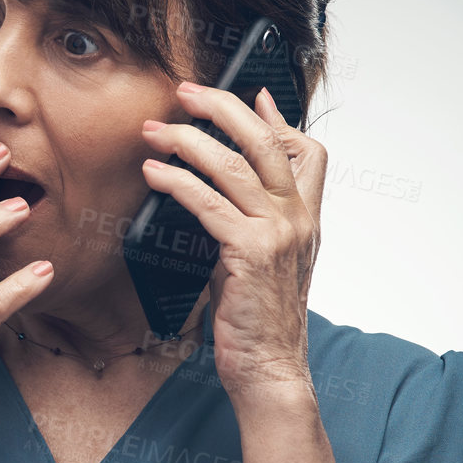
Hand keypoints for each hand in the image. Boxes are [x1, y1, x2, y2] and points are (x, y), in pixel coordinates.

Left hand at [140, 83, 326, 403]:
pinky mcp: (250, 253)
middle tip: (186, 92)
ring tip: (155, 129)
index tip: (251, 95)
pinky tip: (153, 173)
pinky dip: (177, 183)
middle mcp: (298, 220)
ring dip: (188, 140)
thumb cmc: (257, 321)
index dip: (280, 120)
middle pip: (266, 141)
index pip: (308, 153)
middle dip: (223, 109)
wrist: (270, 370)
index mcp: (305, 220)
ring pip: (233, 166)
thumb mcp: (259, 263)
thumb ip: (246, 223)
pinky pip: (208, 204)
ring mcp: (278, 234)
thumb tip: (216, 192)